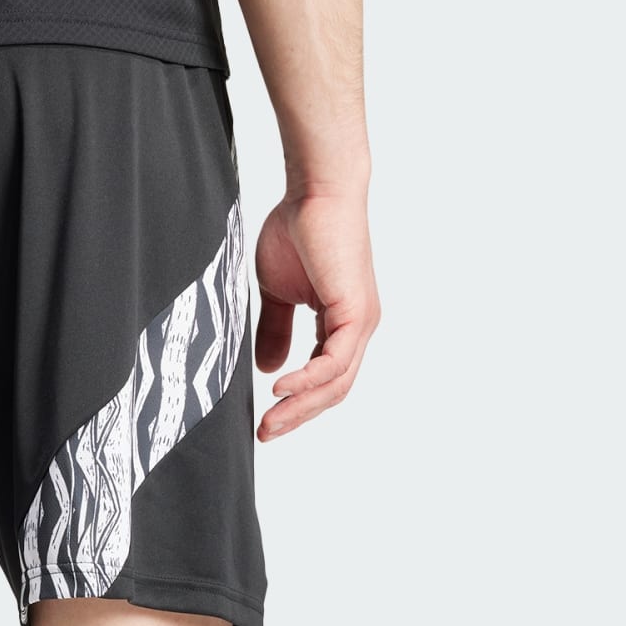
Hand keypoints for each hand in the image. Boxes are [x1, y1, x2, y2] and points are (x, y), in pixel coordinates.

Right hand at [252, 191, 379, 439]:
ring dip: (301, 407)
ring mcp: (360, 323)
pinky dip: (308, 380)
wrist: (315, 192)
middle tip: (265, 433)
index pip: (324, 380)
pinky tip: (281, 389)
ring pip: (336, 384)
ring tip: (269, 422)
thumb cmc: (297, 229)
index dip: (296, 405)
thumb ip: (274, 330)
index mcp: (340, 325)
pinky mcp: (355, 313)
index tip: (266, 422)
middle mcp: (356, 329)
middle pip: (333, 391)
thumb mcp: (276, 292)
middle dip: (297, 416)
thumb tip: (269, 368)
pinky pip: (333, 362)